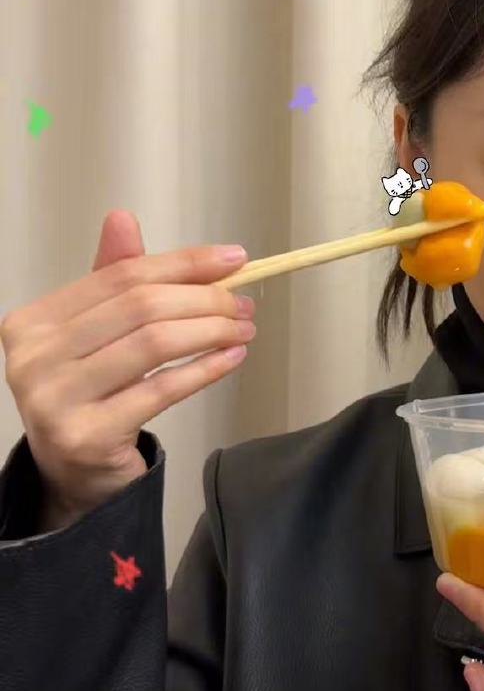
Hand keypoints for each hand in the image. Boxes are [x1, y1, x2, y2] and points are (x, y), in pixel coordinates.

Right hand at [1, 209, 255, 517]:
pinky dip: (205, 369)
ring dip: (211, 331)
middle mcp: (34, 358)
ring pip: (153, 343)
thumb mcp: (95, 333)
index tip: (233, 259)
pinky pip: (161, 390)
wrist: (72, 473)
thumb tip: (122, 218)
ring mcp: (56, 399)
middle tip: (243, 304)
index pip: (120, 276)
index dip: (183, 263)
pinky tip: (231, 358)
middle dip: (204, 299)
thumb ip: (112, 280)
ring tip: (243, 330)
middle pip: (140, 306)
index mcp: (33, 322)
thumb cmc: (88, 394)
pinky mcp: (87, 435)